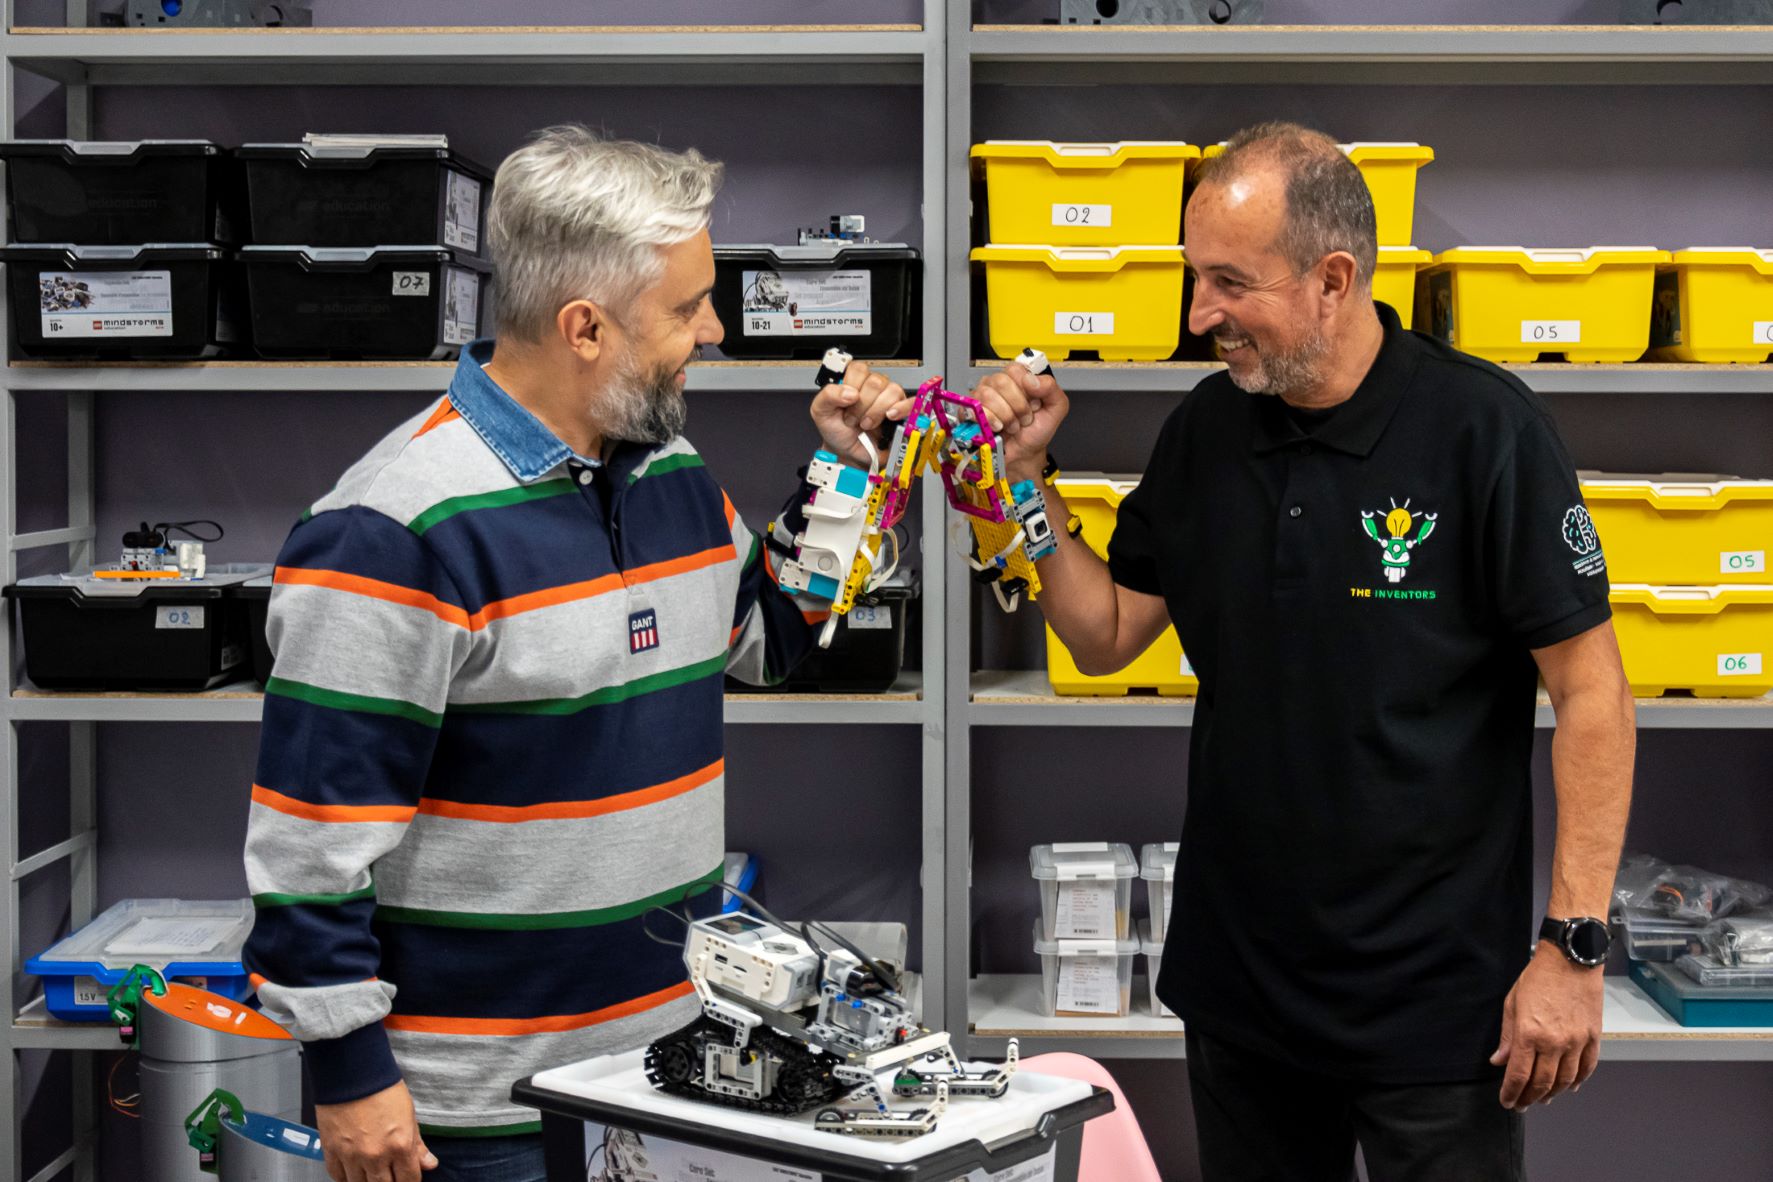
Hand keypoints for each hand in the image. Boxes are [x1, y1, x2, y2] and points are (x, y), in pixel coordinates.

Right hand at [315, 1080, 436, 1181]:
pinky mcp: (331, 1151)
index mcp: (399, 1146)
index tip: (408, 1177)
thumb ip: (417, 1145)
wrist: (352, 1072)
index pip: (409, 1181)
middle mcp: (376, 1156)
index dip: (410, 1181)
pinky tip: (352, 1170)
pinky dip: (345, 1177)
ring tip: (372, 1173)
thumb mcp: (409, 1114)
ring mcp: (351, 1156)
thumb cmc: (381, 1088)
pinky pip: (338, 1177)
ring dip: (367, 1181)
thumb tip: (429, 1164)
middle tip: (390, 1175)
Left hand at [810, 359, 914, 468]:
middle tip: (853, 418)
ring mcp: (889, 399)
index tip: (845, 402)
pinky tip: (890, 416)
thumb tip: (849, 392)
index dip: (851, 386)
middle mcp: (873, 387)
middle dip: (861, 405)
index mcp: (854, 381)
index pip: (859, 369)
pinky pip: (911, 402)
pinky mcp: (902, 413)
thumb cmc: (837, 430)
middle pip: (876, 381)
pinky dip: (901, 408)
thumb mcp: (821, 411)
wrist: (847, 453)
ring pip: (892, 390)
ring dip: (876, 411)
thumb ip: (828, 395)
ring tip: (866, 424)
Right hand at [969, 359, 1070, 480]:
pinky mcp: (970, 411)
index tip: (1033, 404)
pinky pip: (976, 410)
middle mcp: (998, 384)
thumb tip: (1031, 379)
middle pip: (1001, 381)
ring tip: (1012, 425)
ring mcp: (982, 396)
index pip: (1015, 369)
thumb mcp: (1056, 408)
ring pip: (988, 395)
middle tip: (1023, 418)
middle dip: (1017, 406)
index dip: (1026, 389)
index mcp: (1017, 377)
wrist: (1025, 454)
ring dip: (1006, 417)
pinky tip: (998, 428)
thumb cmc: (1036, 431)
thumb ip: (1051, 388)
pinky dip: (991, 422)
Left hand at [1490, 942, 1602, 1111]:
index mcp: (1529, 1034)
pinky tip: (1571, 1087)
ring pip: (1566, 1080)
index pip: (1519, 1075)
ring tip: (1543, 1098)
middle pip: (1542, 1082)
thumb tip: (1499, 1061)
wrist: (1570, 960)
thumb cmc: (1538, 978)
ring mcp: (1577, 1041)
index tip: (1507, 1102)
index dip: (1512, 1093)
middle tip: (1523, 1104)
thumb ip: (1507, 1037)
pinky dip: (1579, 1081)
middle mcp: (1554, 1042)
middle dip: (1530, 1098)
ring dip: (1553, 1093)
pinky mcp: (1594, 1037)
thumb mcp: (1512, 1004)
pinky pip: (1588, 1067)